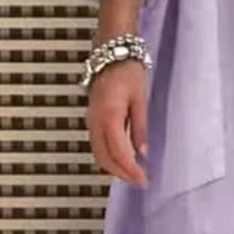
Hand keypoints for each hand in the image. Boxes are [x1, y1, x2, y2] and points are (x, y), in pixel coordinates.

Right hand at [86, 59, 148, 186]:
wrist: (111, 52)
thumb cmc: (127, 72)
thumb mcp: (140, 100)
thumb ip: (140, 128)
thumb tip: (142, 153)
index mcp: (109, 117)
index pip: (118, 153)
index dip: (130, 171)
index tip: (142, 180)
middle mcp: (95, 122)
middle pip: (103, 158)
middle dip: (120, 174)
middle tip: (138, 181)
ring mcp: (90, 120)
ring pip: (97, 153)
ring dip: (112, 167)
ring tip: (130, 174)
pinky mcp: (91, 118)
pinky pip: (96, 144)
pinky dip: (107, 156)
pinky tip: (120, 159)